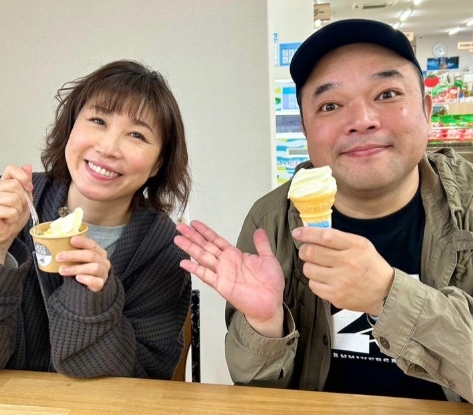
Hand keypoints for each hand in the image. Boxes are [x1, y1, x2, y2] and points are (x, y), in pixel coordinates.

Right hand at [0, 164, 33, 258]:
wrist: (5, 235)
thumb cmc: (13, 219)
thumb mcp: (24, 200)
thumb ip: (25, 185)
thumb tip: (28, 167)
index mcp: (2, 184)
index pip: (11, 169)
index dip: (23, 177)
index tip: (29, 187)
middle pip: (15, 185)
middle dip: (23, 200)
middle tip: (17, 208)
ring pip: (13, 198)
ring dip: (18, 210)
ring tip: (12, 215)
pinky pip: (10, 211)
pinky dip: (13, 218)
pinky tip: (7, 220)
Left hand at [56, 236, 110, 291]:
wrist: (91, 285)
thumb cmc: (84, 269)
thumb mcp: (81, 260)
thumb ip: (75, 253)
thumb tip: (57, 246)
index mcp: (99, 253)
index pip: (93, 245)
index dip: (83, 242)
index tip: (72, 240)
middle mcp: (103, 262)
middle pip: (91, 256)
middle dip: (74, 255)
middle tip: (59, 257)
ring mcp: (103, 273)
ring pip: (94, 268)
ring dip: (76, 268)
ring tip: (62, 270)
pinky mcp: (100, 284)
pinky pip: (96, 281)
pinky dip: (86, 279)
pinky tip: (78, 278)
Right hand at [174, 220, 284, 336]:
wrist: (271, 303)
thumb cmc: (270, 283)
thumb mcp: (268, 258)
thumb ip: (262, 244)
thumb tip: (259, 230)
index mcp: (234, 255)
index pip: (216, 240)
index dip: (205, 231)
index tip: (194, 223)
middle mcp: (225, 263)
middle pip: (205, 246)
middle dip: (192, 236)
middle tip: (180, 226)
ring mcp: (222, 274)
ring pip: (202, 257)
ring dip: (190, 248)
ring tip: (177, 239)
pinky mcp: (221, 285)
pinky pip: (206, 275)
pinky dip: (195, 269)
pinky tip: (184, 263)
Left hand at [293, 227, 393, 315]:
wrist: (384, 291)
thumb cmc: (369, 264)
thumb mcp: (360, 245)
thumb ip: (339, 238)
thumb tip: (312, 233)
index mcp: (355, 246)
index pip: (325, 236)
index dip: (307, 234)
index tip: (297, 233)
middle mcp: (347, 262)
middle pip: (311, 252)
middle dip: (304, 250)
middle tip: (307, 251)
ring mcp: (341, 281)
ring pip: (309, 269)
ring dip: (309, 266)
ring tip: (318, 266)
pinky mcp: (336, 296)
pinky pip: (313, 285)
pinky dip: (315, 281)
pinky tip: (324, 279)